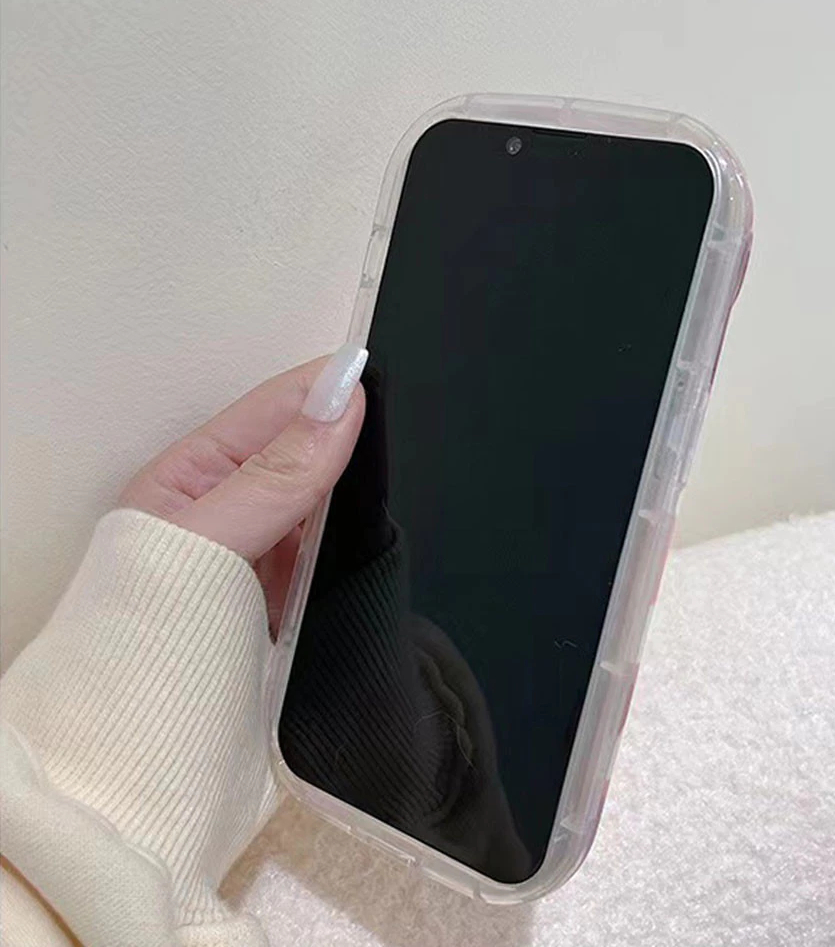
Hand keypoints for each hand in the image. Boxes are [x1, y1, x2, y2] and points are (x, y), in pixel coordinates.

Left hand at [119, 348, 366, 633]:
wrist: (141, 768)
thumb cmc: (145, 648)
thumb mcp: (210, 544)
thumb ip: (277, 477)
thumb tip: (337, 405)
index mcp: (186, 483)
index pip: (266, 416)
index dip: (318, 390)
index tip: (370, 370)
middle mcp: (225, 515)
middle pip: (299, 457)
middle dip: (341, 438)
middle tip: (389, 414)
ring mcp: (258, 560)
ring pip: (320, 506)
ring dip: (352, 493)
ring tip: (387, 467)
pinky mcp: (288, 601)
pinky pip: (330, 554)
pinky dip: (352, 543)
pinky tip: (370, 532)